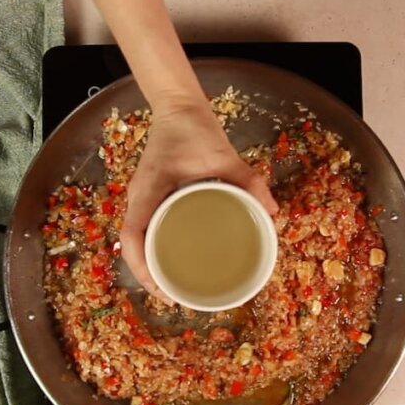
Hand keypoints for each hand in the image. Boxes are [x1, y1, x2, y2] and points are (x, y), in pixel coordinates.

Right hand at [120, 98, 279, 304]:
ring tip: (174, 287)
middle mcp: (139, 198)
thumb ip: (248, 179)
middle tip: (175, 298)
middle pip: (132, 246)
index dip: (142, 269)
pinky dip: (155, 249)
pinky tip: (173, 260)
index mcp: (147, 191)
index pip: (132, 237)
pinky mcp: (151, 196)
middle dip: (148, 276)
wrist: (178, 106)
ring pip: (138, 240)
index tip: (164, 291)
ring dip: (150, 265)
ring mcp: (142, 198)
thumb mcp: (223, 154)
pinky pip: (146, 229)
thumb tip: (272, 211)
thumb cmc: (193, 128)